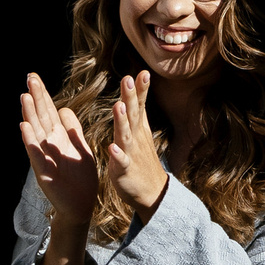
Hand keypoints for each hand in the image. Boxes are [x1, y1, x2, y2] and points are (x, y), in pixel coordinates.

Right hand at [19, 72, 98, 228]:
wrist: (82, 204)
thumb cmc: (80, 178)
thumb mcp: (80, 148)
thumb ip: (72, 129)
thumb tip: (64, 108)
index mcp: (58, 137)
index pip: (48, 111)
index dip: (42, 95)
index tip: (35, 77)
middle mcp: (48, 145)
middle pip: (40, 117)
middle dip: (35, 98)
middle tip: (29, 78)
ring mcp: (44, 158)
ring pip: (35, 133)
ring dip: (29, 115)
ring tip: (25, 97)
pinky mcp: (45, 172)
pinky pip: (36, 154)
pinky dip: (30, 142)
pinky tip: (24, 128)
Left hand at [107, 72, 170, 216]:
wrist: (153, 193)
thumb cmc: (143, 162)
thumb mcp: (141, 135)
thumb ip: (137, 114)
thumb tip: (135, 93)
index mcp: (138, 130)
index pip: (141, 106)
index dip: (141, 90)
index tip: (143, 72)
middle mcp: (136, 138)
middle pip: (134, 114)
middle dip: (131, 97)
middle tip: (129, 78)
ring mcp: (132, 154)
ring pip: (125, 135)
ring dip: (122, 121)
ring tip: (119, 106)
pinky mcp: (125, 170)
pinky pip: (120, 162)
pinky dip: (117, 155)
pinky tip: (111, 148)